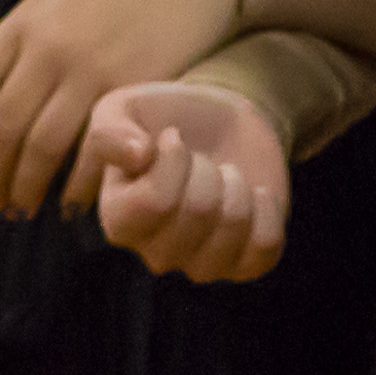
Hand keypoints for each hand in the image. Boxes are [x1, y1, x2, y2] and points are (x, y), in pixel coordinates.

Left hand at [0, 0, 244, 220]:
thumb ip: (23, 47)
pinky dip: (79, 185)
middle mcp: (48, 47)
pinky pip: (94, 151)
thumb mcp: (57, 0)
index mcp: (21, 23)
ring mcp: (92, 69)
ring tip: (23, 211)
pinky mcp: (135, 89)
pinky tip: (75, 202)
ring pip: (42, 147)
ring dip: (27, 188)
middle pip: (0, 129)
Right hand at [85, 81, 291, 281]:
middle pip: (199, 210)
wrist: (221, 124)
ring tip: (224, 174)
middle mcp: (155, 252)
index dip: (174, 160)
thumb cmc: (165, 117)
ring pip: (234, 227)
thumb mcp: (122, 109)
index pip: (156, 202)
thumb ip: (109, 132)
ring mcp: (201, 265)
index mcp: (118, 220)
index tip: (173, 136)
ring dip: (236, 184)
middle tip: (200, 159)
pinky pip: (265, 245)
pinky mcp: (244, 265)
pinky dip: (266, 208)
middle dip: (208, 168)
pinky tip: (253, 193)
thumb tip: (138, 156)